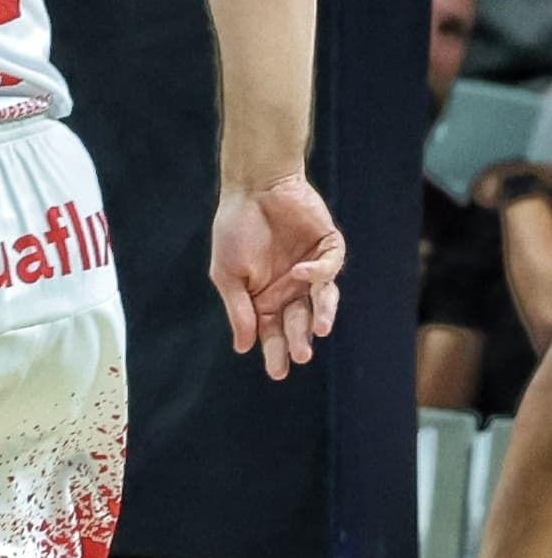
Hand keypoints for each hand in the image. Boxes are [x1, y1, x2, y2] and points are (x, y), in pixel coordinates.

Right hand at [210, 174, 345, 378]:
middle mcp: (291, 287)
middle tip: (300, 355)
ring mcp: (311, 268)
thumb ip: (238, 309)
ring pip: (323, 300)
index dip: (275, 352)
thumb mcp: (227, 273)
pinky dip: (320, 274)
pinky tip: (301, 272)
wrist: (253, 185)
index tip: (277, 372)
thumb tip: (243, 347)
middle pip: (299, 322)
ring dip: (322, 315)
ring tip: (317, 330)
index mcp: (265, 296)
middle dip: (299, 340)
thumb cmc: (235, 227)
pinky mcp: (327, 248)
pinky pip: (329, 268)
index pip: (272, 331)